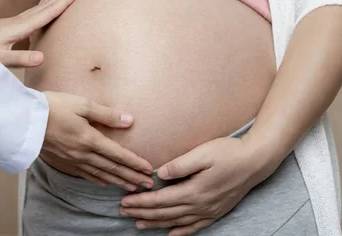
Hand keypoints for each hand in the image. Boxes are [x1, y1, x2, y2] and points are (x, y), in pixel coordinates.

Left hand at [0, 0, 83, 66]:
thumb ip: (20, 58)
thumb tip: (44, 58)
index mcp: (18, 26)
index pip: (47, 11)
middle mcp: (19, 20)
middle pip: (48, 3)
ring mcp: (15, 22)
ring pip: (42, 5)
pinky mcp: (11, 26)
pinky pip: (36, 12)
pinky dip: (47, 5)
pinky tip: (50, 5)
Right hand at [42, 91, 153, 190]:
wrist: (24, 119)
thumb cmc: (53, 106)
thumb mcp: (81, 104)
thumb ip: (106, 114)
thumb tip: (129, 121)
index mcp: (89, 138)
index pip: (118, 154)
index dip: (135, 163)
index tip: (149, 170)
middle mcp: (82, 153)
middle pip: (112, 168)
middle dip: (131, 176)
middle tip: (147, 185)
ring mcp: (72, 159)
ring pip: (100, 174)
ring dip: (118, 181)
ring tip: (131, 187)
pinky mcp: (62, 160)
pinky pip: (84, 174)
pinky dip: (97, 179)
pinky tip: (104, 182)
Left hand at [120, 137, 272, 234]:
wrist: (256, 162)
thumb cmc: (228, 153)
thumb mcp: (203, 153)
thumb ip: (180, 165)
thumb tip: (159, 174)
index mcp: (194, 191)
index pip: (160, 200)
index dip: (141, 202)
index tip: (125, 201)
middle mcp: (200, 205)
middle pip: (165, 213)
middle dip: (142, 213)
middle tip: (123, 211)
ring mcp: (209, 211)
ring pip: (177, 222)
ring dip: (156, 223)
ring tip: (138, 224)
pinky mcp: (217, 212)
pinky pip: (195, 227)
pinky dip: (181, 232)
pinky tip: (171, 235)